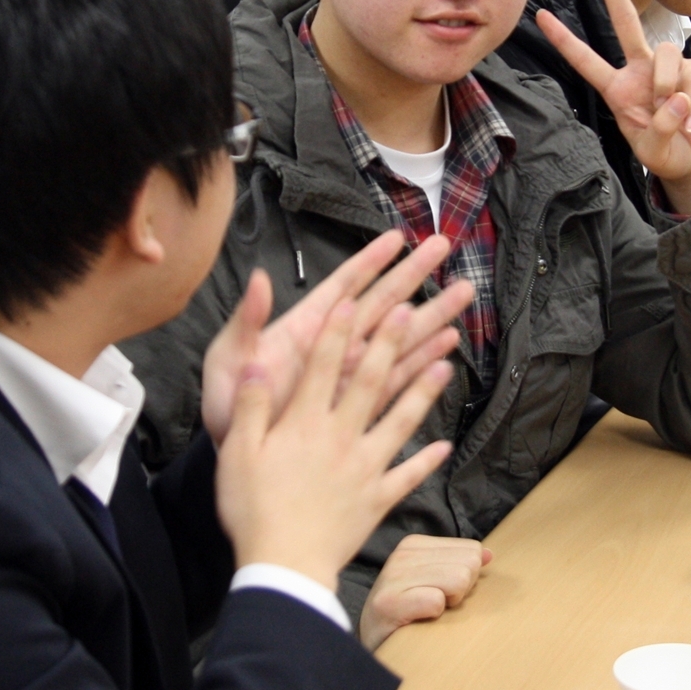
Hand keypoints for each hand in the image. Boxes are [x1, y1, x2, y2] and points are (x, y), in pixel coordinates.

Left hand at [199, 235, 469, 447]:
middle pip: (383, 302)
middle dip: (414, 274)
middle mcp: (335, 344)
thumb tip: (258, 277)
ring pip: (400, 337)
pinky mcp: (361, 404)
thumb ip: (247, 320)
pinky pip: (398, 379)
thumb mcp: (228, 357)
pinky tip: (448, 346)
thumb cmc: (227, 402)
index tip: (398, 237)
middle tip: (445, 246)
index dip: (370, 261)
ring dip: (431, 314)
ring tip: (463, 291)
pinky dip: (424, 362)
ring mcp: (351, 373)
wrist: (236, 452)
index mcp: (305, 326)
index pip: (345, 285)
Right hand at [215, 287, 457, 594]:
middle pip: (370, 381)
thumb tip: (258, 364)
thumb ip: (251, 406)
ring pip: (400, 420)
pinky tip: (443, 446)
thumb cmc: (253, 510)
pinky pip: (407, 476)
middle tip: (412, 308)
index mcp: (304, 424)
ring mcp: (365, 468)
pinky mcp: (378, 499)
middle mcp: (341, 437)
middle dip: (391, 341)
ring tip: (446, 362)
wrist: (285, 567)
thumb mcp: (237, 454)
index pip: (323, 366)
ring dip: (424, 390)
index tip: (354, 300)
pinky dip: (425, 461)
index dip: (338, 331)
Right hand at [360, 534, 491, 650]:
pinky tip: (418, 620)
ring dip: (449, 604)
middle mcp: (402, 554)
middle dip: (461, 590)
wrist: (371, 648)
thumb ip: (459, 564)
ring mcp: (393, 577)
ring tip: (426, 612)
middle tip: (435, 605)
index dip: (465, 578)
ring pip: (458, 580)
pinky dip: (435, 616)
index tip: (441, 592)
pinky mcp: (389, 603)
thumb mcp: (432, 581)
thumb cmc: (407, 615)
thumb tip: (489, 554)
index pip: (471, 550)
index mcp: (414, 544)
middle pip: (469, 564)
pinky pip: (436, 601)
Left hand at [535, 0, 690, 213]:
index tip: (541, 16)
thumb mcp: (652, 150)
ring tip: (675, 116)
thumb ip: (660, 128)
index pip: (586, 60)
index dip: (564, 40)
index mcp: (618, 88)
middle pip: (626, 23)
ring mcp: (670, 68)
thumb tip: (675, 98)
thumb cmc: (667, 153)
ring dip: (667, 84)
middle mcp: (641, 70)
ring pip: (666, 53)